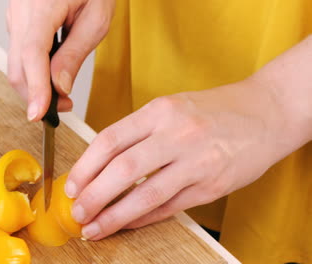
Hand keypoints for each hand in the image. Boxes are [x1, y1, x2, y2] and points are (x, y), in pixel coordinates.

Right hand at [6, 0, 114, 120]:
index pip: (32, 54)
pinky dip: (32, 73)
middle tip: (63, 107)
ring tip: (60, 94)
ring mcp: (14, 17)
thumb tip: (58, 87)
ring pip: (15, 64)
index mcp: (42, 6)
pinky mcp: (16, 23)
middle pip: (17, 67)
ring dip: (34, 86)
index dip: (34, 88)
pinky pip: (18, 55)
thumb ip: (75, 54)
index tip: (38, 114)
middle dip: (36, 95)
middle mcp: (20, 11)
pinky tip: (50, 76)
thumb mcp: (96, 19)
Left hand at [65, 77, 300, 239]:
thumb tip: (102, 164)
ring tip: (95, 227)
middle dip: (93, 195)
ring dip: (115, 215)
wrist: (265, 112)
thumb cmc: (214, 110)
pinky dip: (144, 218)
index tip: (72, 185)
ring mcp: (197, 161)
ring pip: (146, 194)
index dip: (85, 166)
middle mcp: (177, 134)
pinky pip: (170, 207)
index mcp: (160, 111)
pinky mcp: (212, 185)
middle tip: (77, 212)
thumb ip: (139, 132)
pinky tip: (127, 224)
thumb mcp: (171, 107)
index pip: (110, 139)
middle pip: (123, 169)